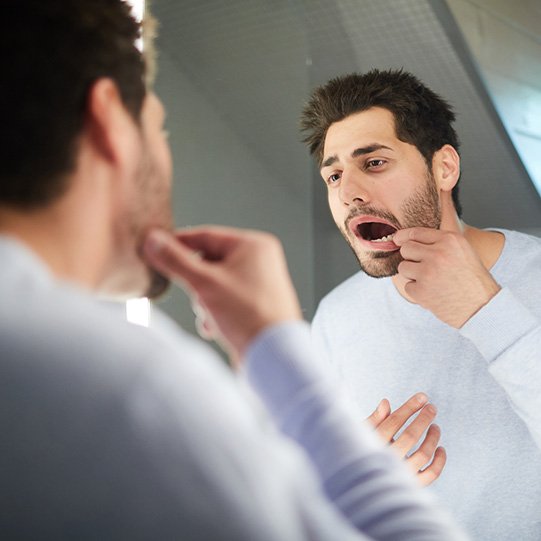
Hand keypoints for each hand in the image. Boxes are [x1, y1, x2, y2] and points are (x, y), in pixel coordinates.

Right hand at [142, 226, 301, 365]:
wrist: (272, 356)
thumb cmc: (248, 315)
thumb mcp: (204, 284)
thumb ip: (175, 260)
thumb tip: (153, 240)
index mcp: (254, 245)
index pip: (206, 236)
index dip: (178, 244)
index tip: (155, 250)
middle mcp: (259, 261)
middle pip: (208, 263)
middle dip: (196, 284)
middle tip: (197, 297)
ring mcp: (259, 283)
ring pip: (213, 284)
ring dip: (204, 302)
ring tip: (212, 316)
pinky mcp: (255, 305)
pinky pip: (225, 301)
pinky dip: (215, 313)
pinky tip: (216, 328)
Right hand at [367, 393, 445, 485]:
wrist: (358, 484)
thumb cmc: (359, 453)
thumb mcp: (361, 435)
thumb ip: (374, 420)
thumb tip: (386, 402)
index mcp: (374, 444)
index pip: (395, 421)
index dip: (410, 407)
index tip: (423, 396)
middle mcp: (388, 460)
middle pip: (411, 435)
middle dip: (424, 418)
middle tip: (432, 407)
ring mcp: (401, 474)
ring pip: (423, 454)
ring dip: (433, 438)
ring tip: (436, 427)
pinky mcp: (412, 486)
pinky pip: (431, 474)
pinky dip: (440, 462)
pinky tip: (441, 449)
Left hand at [393, 227, 500, 327]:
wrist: (482, 306)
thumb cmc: (472, 280)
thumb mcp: (462, 251)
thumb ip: (440, 243)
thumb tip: (409, 239)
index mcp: (450, 240)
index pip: (416, 232)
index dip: (403, 236)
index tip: (397, 239)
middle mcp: (438, 253)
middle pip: (406, 249)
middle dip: (410, 257)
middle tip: (424, 266)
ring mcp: (428, 272)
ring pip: (403, 267)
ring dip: (412, 275)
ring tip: (431, 281)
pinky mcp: (421, 290)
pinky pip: (407, 286)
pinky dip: (417, 291)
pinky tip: (433, 293)